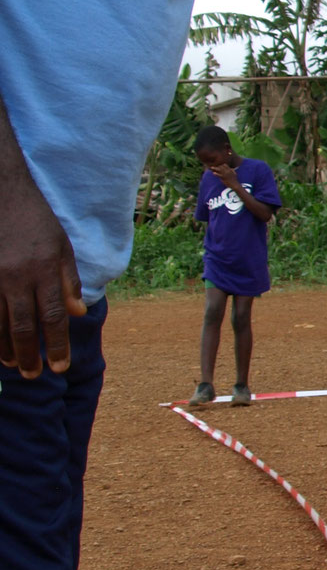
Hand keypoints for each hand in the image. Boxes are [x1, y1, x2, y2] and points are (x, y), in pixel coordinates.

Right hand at [0, 174, 86, 376]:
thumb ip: (69, 281)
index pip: (54, 316)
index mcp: (45, 270)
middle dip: (30, 354)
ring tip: (13, 365)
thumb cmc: (36, 220)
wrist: (1, 193)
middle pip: (23, 325)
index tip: (60, 367)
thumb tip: (77, 313)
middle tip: (35, 376)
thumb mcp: (62, 245)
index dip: (57, 344)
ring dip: (5, 347)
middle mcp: (17, 277)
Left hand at [208, 161, 239, 186]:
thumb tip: (231, 168)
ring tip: (211, 167)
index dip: (221, 165)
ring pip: (219, 170)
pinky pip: (219, 175)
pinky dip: (216, 174)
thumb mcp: (234, 174)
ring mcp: (225, 174)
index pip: (225, 165)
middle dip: (217, 166)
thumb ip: (232, 170)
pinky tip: (213, 173)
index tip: (218, 166)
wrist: (235, 185)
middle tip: (213, 167)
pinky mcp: (224, 178)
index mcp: (230, 170)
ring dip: (215, 168)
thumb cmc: (234, 180)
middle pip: (221, 166)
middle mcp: (227, 171)